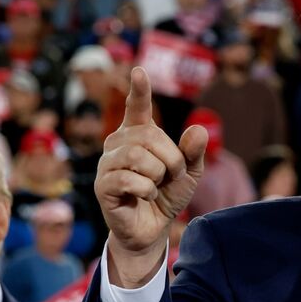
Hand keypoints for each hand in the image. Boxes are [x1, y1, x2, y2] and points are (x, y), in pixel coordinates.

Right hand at [94, 67, 206, 287]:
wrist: (151, 230)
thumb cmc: (166, 196)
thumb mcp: (188, 174)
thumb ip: (193, 152)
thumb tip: (198, 129)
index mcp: (137, 135)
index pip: (137, 107)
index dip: (139, 90)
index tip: (139, 71)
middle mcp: (118, 144)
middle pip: (147, 136)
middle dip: (170, 158)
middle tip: (172, 176)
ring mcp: (107, 164)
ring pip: (136, 156)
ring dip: (157, 173)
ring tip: (157, 185)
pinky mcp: (102, 186)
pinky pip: (127, 179)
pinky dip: (145, 189)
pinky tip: (144, 196)